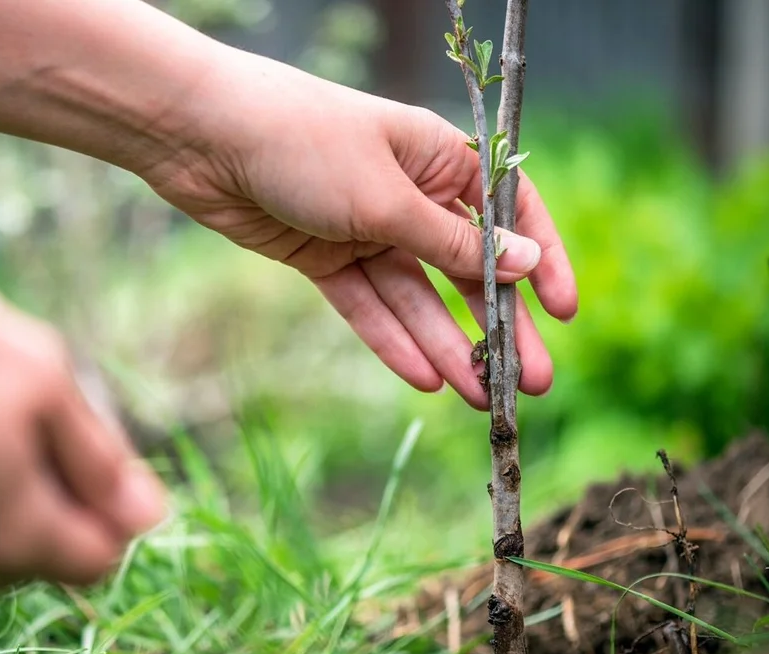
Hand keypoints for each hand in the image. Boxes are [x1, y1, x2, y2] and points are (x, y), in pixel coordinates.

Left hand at [0, 0, 575, 409]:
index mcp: (438, 158)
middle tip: (528, 384)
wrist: (201, 138)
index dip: (540, 263)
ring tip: (479, 399)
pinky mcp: (321, 257)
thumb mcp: (387, 196)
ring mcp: (363, 228)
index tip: (566, 313)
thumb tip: (524, 262)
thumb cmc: (303, 142)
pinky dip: (391, 340)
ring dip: (447, 346)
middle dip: (498, 326)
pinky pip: (366, 306)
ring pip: (416, 297)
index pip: (509, 214)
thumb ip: (452, 240)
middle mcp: (407, 194)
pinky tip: (425, 380)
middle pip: (465, 269)